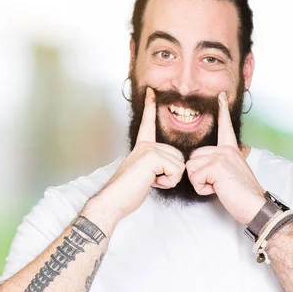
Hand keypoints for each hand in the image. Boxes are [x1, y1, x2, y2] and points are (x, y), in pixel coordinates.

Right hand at [95, 87, 184, 220]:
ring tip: (150, 181)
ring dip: (170, 179)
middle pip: (178, 156)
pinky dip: (168, 182)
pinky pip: (176, 171)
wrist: (113, 201)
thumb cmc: (128, 192)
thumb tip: (169, 166)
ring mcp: (149, 149)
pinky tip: (152, 182)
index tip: (151, 91)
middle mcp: (146, 145)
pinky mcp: (152, 157)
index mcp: (142, 147)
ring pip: (179, 164)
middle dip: (172, 174)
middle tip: (152, 179)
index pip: (148, 124)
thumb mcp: (144, 174)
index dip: (150, 106)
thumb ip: (155, 164)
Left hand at [186, 91, 265, 224]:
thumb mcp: (234, 172)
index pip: (226, 126)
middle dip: (199, 174)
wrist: (255, 206)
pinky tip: (217, 189)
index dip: (222, 109)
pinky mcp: (216, 166)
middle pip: (194, 156)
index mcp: (232, 149)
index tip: (221, 94)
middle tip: (217, 183)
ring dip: (200, 182)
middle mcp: (227, 149)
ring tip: (218, 186)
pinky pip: (195, 177)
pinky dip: (202, 188)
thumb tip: (210, 165)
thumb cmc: (243, 194)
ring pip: (191, 167)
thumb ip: (223, 163)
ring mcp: (222, 156)